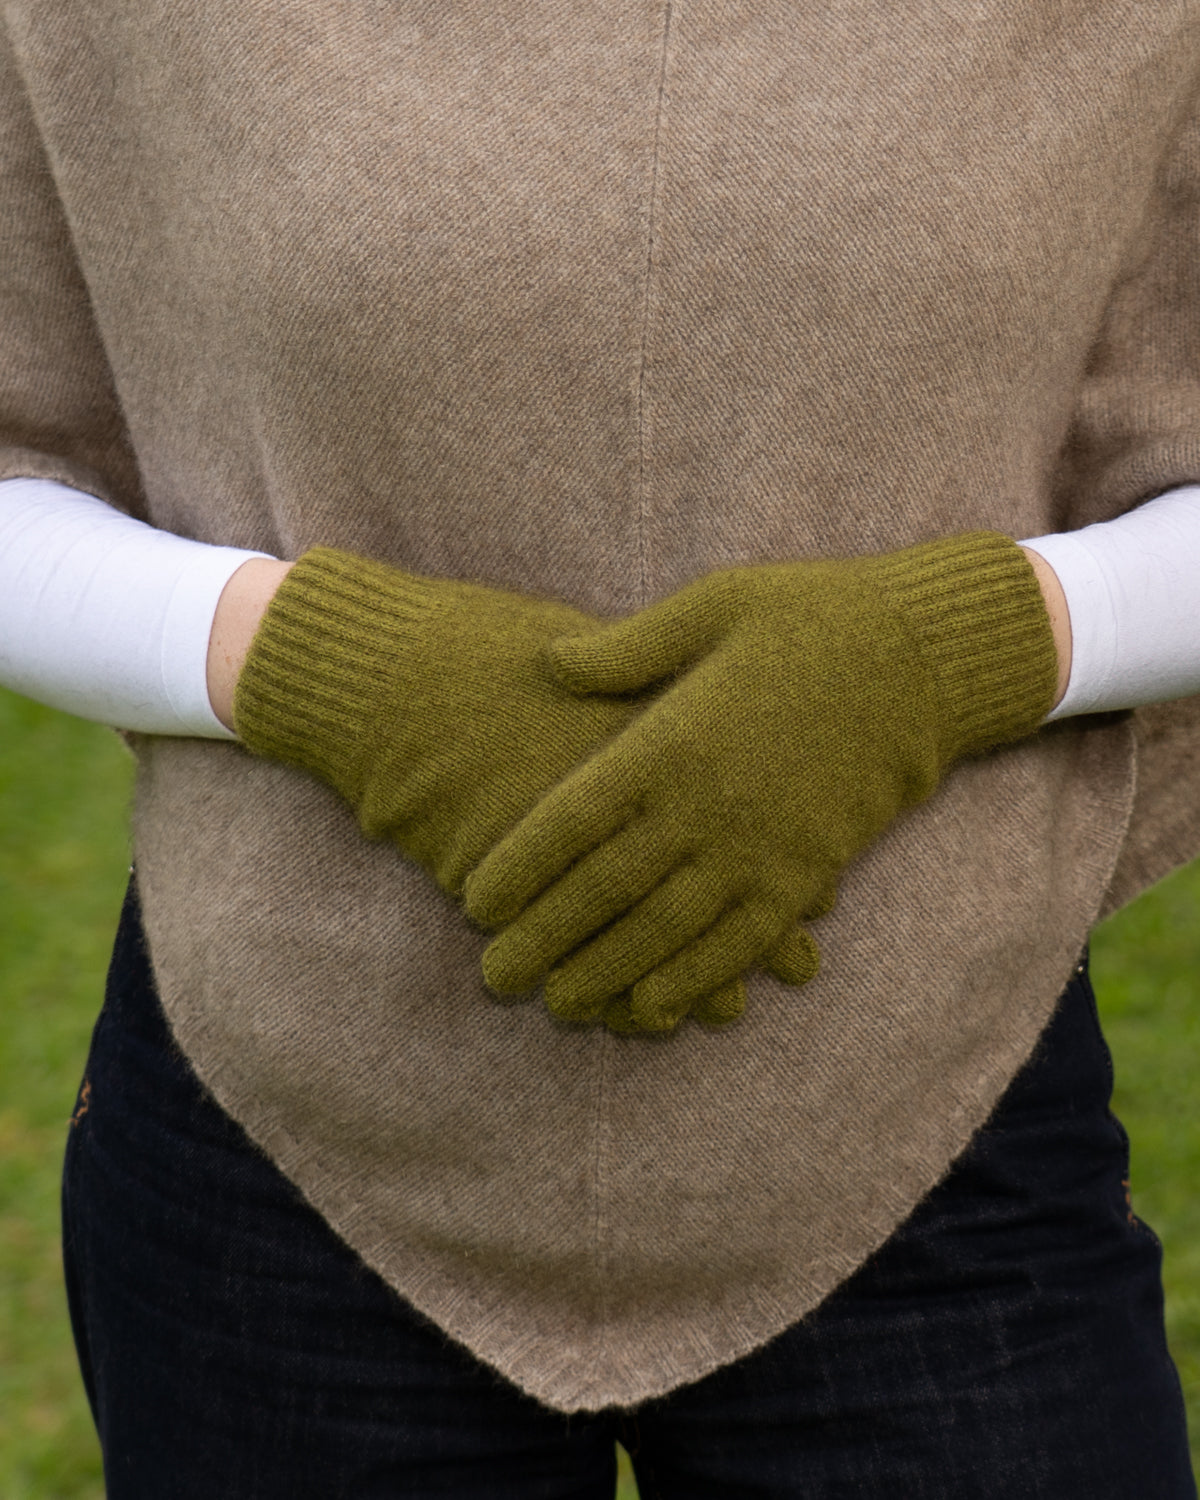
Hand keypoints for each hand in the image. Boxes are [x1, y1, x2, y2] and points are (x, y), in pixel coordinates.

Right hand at [231, 548, 812, 1030]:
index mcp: (653, 746)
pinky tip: (644, 1014)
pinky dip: (610, 985)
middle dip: (758, 938)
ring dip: (692, 978)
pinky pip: (567, 947)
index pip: (736, 818)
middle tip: (800, 972)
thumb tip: (708, 726)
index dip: (779, 864)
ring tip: (731, 1011)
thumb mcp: (596, 640)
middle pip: (709, 886)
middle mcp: (626, 811)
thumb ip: (651, 678)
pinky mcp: (517, 885)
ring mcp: (568, 855)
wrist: (401, 680)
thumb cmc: (493, 651)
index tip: (820, 903)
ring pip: (647, 935)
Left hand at [464, 533, 1057, 1031]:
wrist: (923, 659)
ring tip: (558, 1005)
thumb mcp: (713, 604)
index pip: (573, 819)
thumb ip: (627, 647)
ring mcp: (762, 848)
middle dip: (544, 939)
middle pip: (606, 889)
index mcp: (673, 739)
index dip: (518, 866)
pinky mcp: (808, 873)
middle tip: (493, 979)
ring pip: (666, 930)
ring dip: (606, 973)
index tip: (474, 902)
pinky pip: (741, 943)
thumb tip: (549, 663)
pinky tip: (654, 1007)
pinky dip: (694, 980)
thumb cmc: (810, 619)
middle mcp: (708, 805)